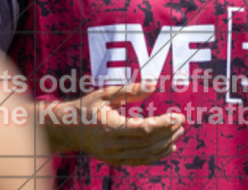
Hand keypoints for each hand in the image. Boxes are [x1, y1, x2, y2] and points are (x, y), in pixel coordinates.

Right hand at [43, 82, 184, 165]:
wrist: (65, 128)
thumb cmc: (86, 107)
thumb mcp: (106, 94)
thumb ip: (131, 91)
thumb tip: (154, 85)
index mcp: (110, 127)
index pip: (145, 129)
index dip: (165, 123)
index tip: (179, 116)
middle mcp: (112, 146)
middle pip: (149, 143)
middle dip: (169, 133)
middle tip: (182, 122)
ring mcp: (113, 156)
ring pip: (147, 155)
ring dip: (166, 144)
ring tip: (178, 133)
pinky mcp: (114, 161)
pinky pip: (140, 161)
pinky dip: (157, 156)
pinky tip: (168, 147)